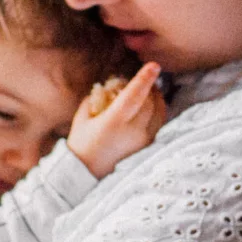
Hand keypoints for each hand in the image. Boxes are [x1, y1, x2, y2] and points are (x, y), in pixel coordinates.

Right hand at [67, 64, 165, 178]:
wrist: (87, 176)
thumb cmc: (81, 145)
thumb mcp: (82, 119)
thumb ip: (95, 99)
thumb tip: (109, 86)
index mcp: (113, 123)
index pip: (134, 96)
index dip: (144, 79)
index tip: (154, 65)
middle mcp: (132, 132)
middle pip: (150, 101)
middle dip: (149, 87)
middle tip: (144, 78)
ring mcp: (143, 142)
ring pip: (159, 112)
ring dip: (157, 98)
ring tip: (151, 90)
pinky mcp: (148, 148)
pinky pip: (159, 124)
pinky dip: (158, 112)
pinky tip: (152, 106)